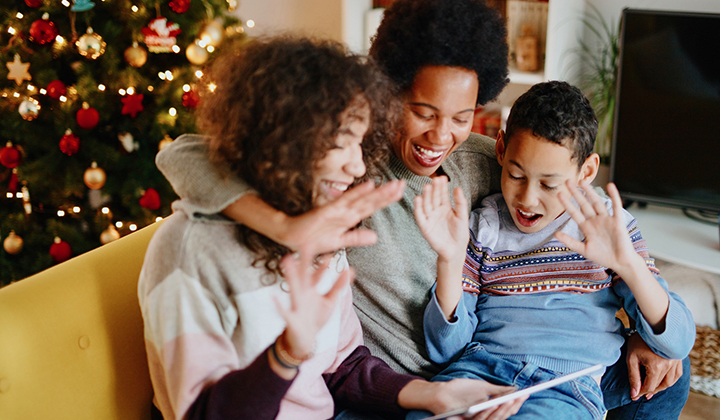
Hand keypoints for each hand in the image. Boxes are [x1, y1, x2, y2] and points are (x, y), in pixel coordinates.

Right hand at [274, 249, 351, 358]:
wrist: (304, 340)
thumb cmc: (316, 318)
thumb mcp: (330, 302)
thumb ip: (338, 287)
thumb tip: (350, 270)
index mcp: (311, 290)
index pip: (317, 275)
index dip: (323, 266)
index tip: (330, 254)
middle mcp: (302, 294)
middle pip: (304, 276)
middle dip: (305, 263)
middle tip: (305, 245)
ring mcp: (296, 305)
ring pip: (293, 288)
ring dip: (291, 275)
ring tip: (287, 260)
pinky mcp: (291, 319)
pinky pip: (284, 311)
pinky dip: (278, 305)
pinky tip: (273, 297)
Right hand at [279, 179, 405, 253]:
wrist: (292, 238)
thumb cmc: (313, 240)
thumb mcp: (339, 242)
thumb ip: (356, 238)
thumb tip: (375, 237)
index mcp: (350, 219)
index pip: (372, 207)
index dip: (386, 200)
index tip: (401, 193)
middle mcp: (347, 212)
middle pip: (371, 201)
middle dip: (388, 193)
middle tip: (404, 183)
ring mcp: (339, 210)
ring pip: (363, 199)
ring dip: (379, 192)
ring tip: (394, 184)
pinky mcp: (329, 211)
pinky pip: (346, 201)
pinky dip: (357, 193)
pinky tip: (369, 185)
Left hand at [399, 378, 524, 419]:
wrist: (440, 393)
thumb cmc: (460, 390)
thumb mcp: (482, 388)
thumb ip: (497, 390)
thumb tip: (514, 388)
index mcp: (489, 411)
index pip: (506, 410)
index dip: (517, 403)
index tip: (527, 393)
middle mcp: (484, 418)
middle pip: (502, 416)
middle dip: (512, 406)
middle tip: (521, 396)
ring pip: (494, 419)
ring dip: (503, 409)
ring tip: (512, 398)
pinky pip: (480, 419)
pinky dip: (489, 412)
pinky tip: (494, 403)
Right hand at [413, 176, 468, 262]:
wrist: (455, 251)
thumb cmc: (460, 234)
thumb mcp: (462, 217)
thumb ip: (460, 203)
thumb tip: (458, 188)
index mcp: (445, 207)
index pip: (442, 194)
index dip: (442, 186)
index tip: (442, 177)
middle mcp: (436, 211)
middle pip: (434, 197)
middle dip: (434, 189)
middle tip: (435, 179)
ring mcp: (430, 218)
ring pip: (426, 204)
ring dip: (426, 196)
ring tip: (427, 186)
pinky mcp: (425, 226)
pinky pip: (420, 216)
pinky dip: (418, 208)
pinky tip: (418, 199)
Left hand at [555, 180, 639, 272]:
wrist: (620, 263)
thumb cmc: (603, 257)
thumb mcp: (583, 249)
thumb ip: (570, 241)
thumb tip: (556, 234)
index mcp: (587, 227)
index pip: (574, 212)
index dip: (567, 204)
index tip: (559, 194)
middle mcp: (595, 221)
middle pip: (584, 204)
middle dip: (576, 193)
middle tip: (568, 181)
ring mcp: (606, 220)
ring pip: (597, 203)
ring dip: (590, 192)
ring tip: (583, 182)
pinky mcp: (618, 221)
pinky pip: (616, 206)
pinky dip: (614, 196)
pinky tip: (610, 186)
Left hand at [626, 333, 683, 400]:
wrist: (651, 324)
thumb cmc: (639, 340)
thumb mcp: (631, 358)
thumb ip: (633, 377)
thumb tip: (634, 393)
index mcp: (656, 366)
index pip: (649, 386)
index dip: (640, 392)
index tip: (634, 396)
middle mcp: (668, 366)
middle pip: (659, 385)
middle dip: (649, 391)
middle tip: (642, 394)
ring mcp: (675, 362)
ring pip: (670, 382)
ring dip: (661, 387)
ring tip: (652, 390)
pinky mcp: (679, 358)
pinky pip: (677, 374)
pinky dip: (670, 380)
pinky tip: (663, 381)